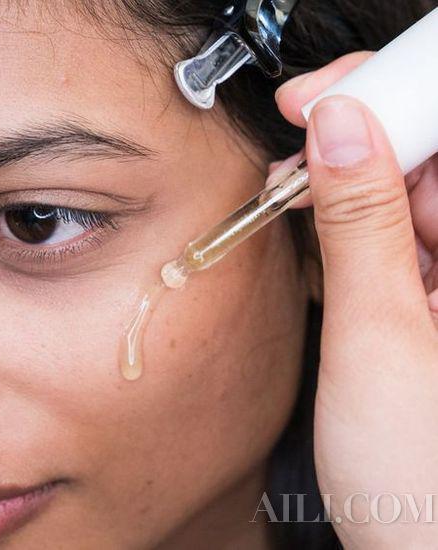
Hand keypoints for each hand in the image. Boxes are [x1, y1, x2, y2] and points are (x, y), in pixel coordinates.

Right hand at [271, 52, 437, 547]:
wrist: (420, 545)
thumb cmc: (421, 477)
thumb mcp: (375, 334)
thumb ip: (355, 226)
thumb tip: (336, 134)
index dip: (398, 95)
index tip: (327, 94)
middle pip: (434, 152)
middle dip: (364, 129)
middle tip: (302, 125)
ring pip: (407, 187)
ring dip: (347, 173)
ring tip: (296, 179)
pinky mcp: (430, 290)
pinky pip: (393, 227)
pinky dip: (349, 212)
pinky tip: (318, 211)